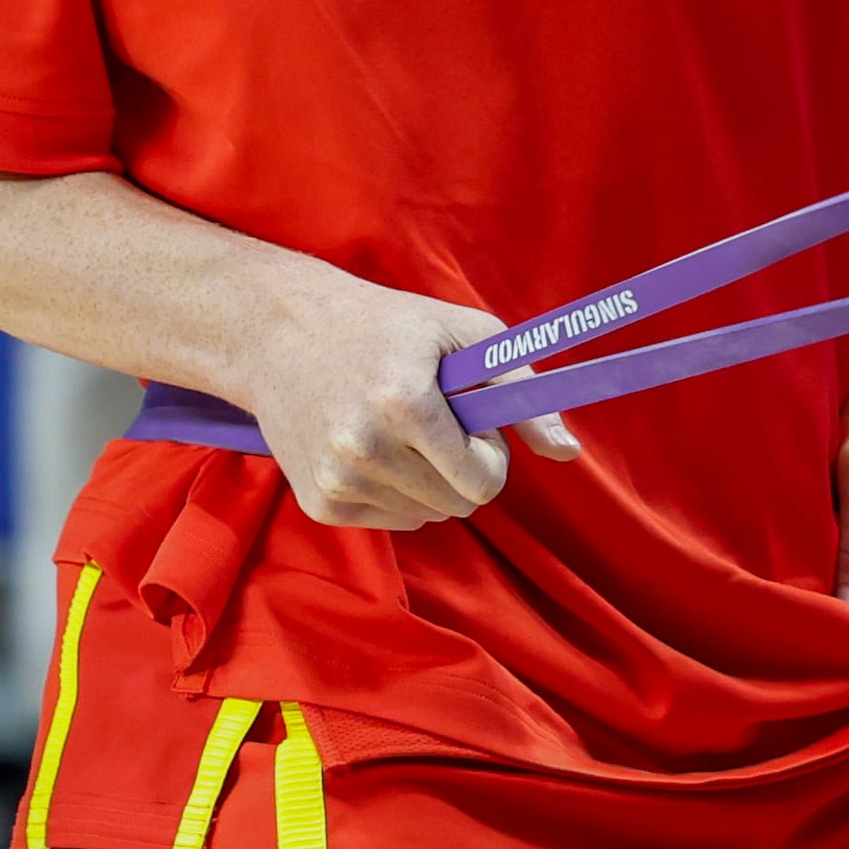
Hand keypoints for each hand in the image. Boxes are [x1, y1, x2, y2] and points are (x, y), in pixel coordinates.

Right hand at [247, 273, 579, 533]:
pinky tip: (374, 449)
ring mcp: (336, 479)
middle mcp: (365, 447)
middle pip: (460, 503)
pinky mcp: (317, 501)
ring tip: (401, 431)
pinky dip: (396, 492)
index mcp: (405, 403)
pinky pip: (392, 521)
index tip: (471, 421)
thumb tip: (567, 452)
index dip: (490, 452)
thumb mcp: (464, 334)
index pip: (484, 481)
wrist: (280, 333)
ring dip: (431, 481)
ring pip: (429, 516)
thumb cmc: (387, 327)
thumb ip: (522, 391)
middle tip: (437, 423)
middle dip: (463, 467)